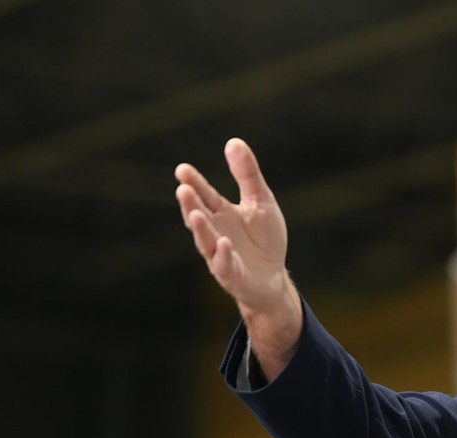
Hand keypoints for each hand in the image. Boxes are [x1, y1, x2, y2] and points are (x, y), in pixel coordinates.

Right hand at [175, 139, 302, 377]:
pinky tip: (224, 243)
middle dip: (190, 204)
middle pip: (199, 216)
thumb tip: (233, 141)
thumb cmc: (264, 239)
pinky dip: (222, 255)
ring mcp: (220, 255)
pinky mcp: (232, 275)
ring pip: (205, 242)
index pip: (204, 195)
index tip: (183, 169)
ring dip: (200, 229)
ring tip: (196, 214)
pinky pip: (224, 266)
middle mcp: (215, 232)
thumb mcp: (261, 201)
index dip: (194, 183)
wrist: (274, 277)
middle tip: (183, 188)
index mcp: (220, 213)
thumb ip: (247, 175)